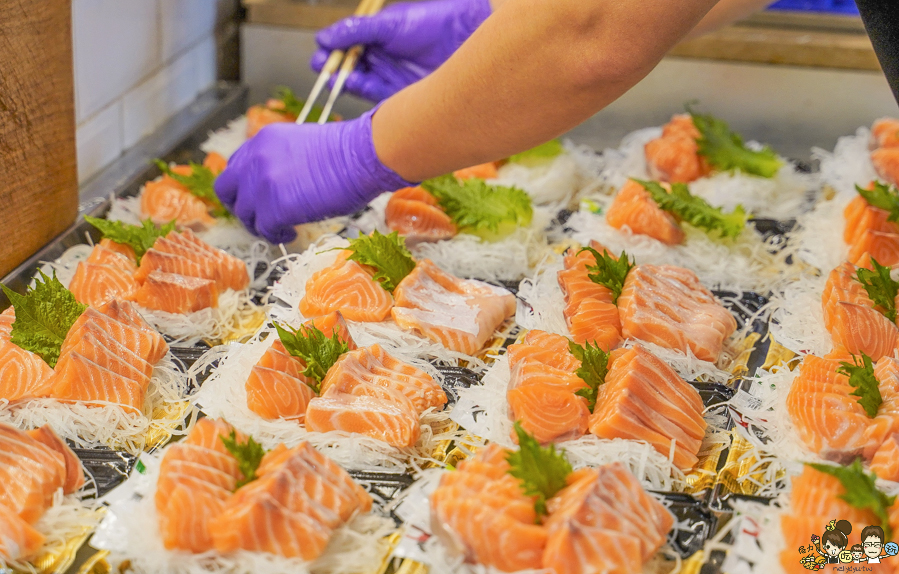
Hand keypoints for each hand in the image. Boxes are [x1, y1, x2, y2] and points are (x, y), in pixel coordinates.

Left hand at [214, 109, 412, 243]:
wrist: (362, 155)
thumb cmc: (348, 153)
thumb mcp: (303, 146)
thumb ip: (282, 161)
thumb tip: (282, 185)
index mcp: (263, 140)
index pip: (236, 166)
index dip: (244, 186)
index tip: (258, 198)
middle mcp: (255, 158)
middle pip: (226, 190)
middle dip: (241, 207)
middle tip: (259, 218)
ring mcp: (262, 184)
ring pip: (244, 214)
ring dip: (261, 225)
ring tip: (283, 227)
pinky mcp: (274, 207)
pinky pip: (265, 230)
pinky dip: (276, 235)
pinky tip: (291, 233)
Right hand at [311, 0, 491, 101]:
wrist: (464, 37)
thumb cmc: (430, 24)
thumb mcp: (388, 25)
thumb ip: (356, 31)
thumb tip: (323, 38)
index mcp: (376, 40)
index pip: (346, 50)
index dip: (331, 55)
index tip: (320, 57)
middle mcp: (381, 61)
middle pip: (349, 69)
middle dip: (334, 71)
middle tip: (325, 70)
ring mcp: (390, 78)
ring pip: (361, 84)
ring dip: (347, 82)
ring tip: (341, 77)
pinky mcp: (401, 95)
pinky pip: (376, 97)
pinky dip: (364, 91)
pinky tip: (356, 83)